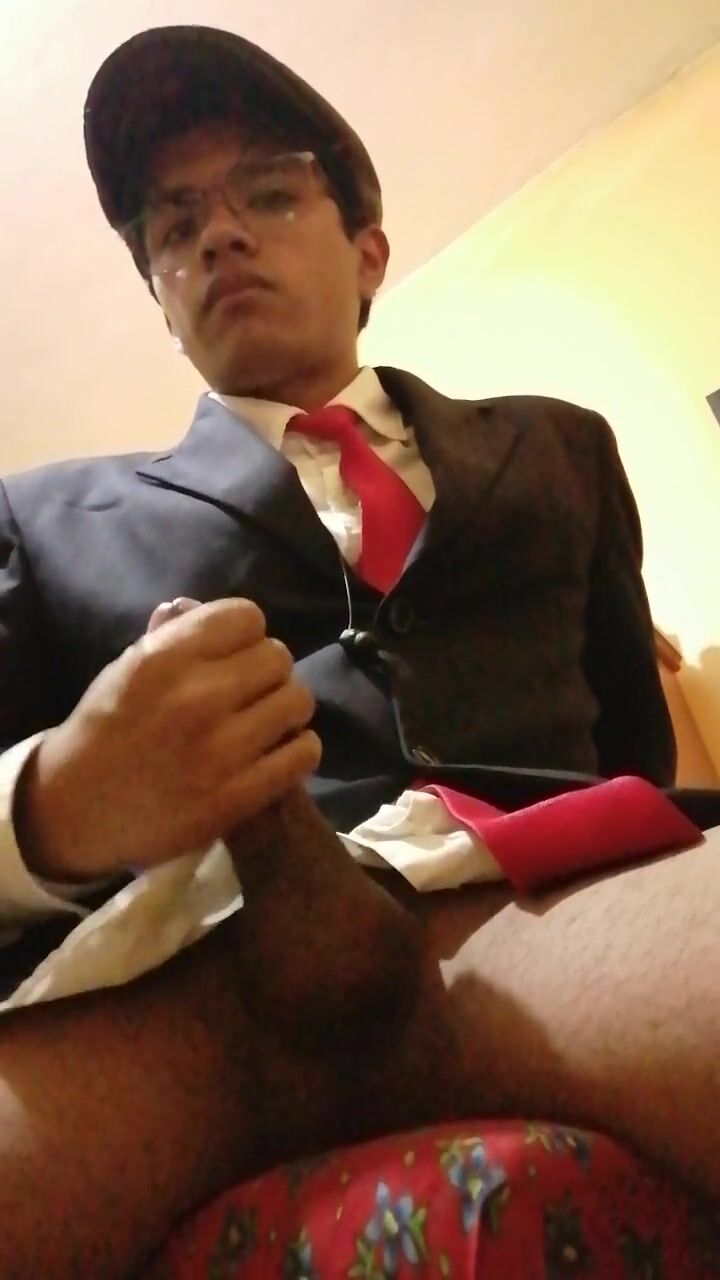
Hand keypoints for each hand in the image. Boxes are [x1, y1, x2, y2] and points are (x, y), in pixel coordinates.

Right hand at [14, 598, 320, 880]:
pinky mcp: (238, 796)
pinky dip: (297, 749)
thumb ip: (169, 635)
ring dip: (286, 709)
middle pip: (278, 657)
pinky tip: (275, 753)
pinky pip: (303, 753)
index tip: (235, 657)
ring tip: (266, 722)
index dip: (246, 636)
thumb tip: (194, 604)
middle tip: (251, 693)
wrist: (77, 809)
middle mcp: (196, 698)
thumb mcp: (127, 669)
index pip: (246, 617)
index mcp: (164, 659)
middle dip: (268, 672)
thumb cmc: (107, 729)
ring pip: (297, 702)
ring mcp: (220, 750)